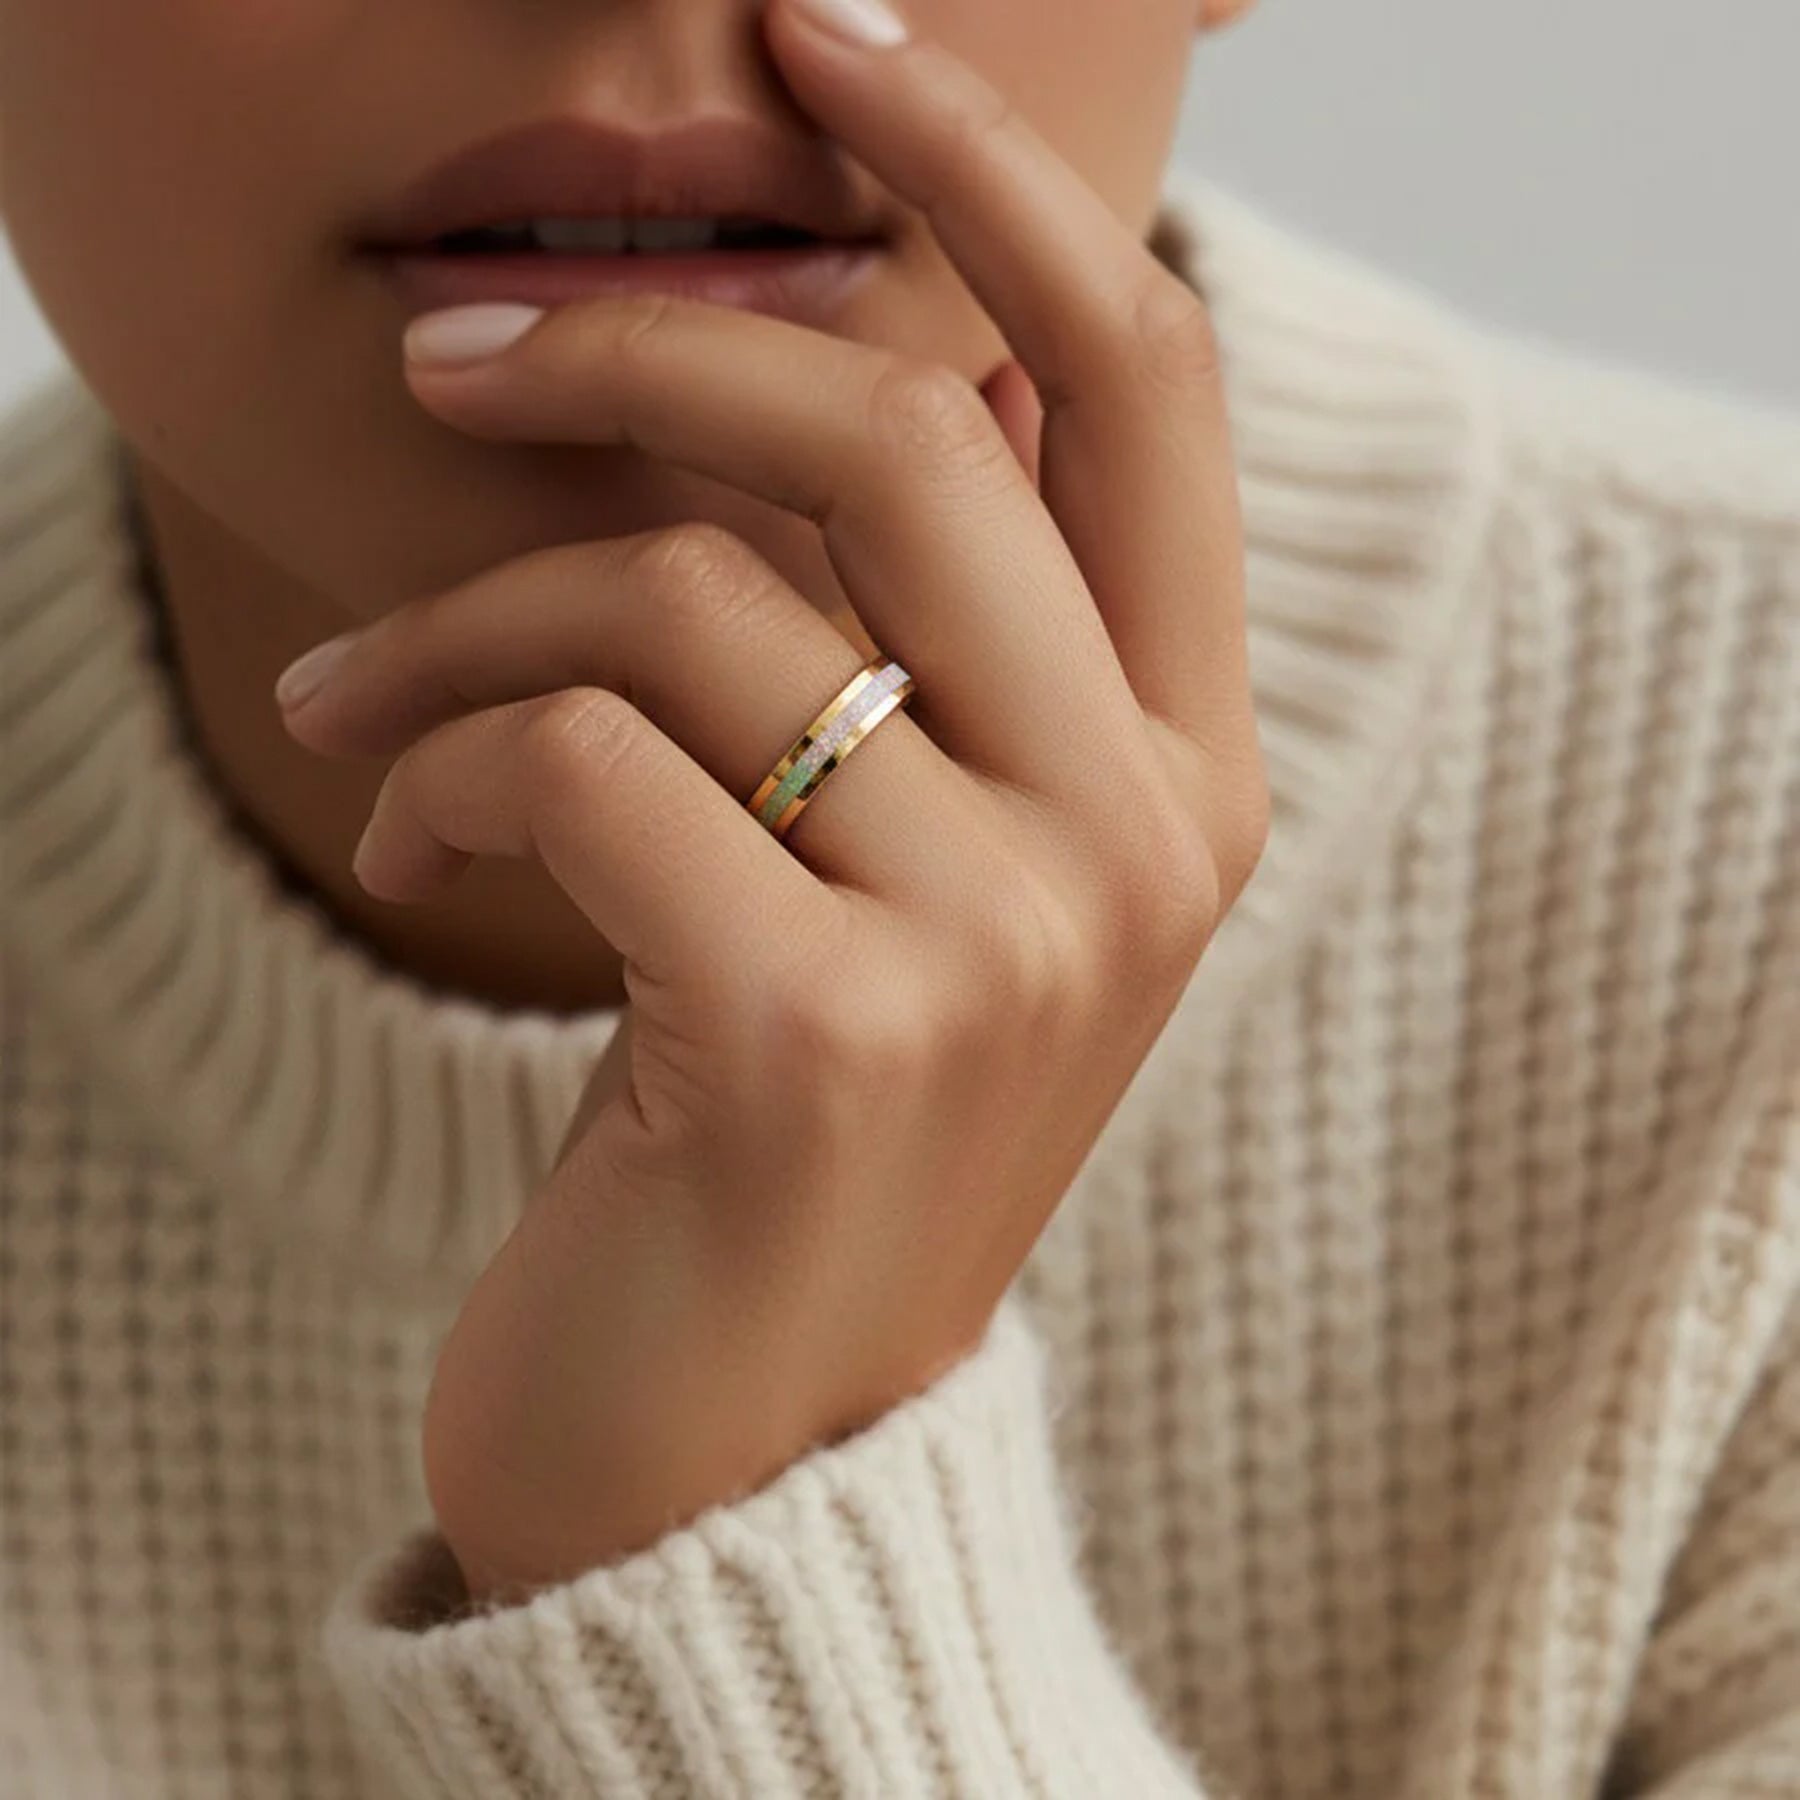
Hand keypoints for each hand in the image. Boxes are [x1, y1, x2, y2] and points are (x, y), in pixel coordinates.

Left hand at [278, 0, 1267, 1601]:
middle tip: (445, 369)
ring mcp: (1002, 940)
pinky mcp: (817, 1029)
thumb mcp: (915, 866)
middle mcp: (1140, 840)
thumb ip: (939, 639)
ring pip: (690, 598)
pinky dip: (441, 764)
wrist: (753, 1445)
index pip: (1141, 383)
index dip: (999, 175)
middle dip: (632, 357)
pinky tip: (414, 841)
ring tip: (360, 710)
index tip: (833, 39)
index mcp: (1188, 773)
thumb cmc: (804, 1113)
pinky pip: (582, 750)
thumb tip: (892, 370)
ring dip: (463, 617)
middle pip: (894, 433)